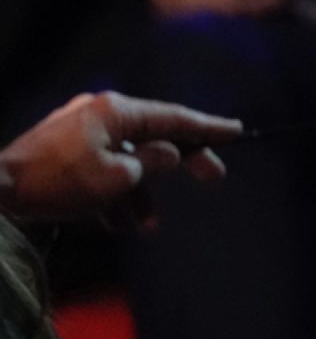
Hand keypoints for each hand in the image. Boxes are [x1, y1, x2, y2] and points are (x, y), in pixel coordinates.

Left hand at [0, 91, 239, 224]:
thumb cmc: (57, 181)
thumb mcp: (116, 176)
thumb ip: (152, 162)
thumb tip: (170, 154)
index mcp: (115, 111)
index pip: (175, 117)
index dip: (208, 127)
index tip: (236, 132)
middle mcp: (100, 114)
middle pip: (155, 136)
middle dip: (182, 163)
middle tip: (213, 178)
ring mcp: (80, 130)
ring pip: (128, 158)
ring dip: (141, 193)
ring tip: (146, 227)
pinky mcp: (64, 150)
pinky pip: (102, 167)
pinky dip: (114, 194)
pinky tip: (115, 224)